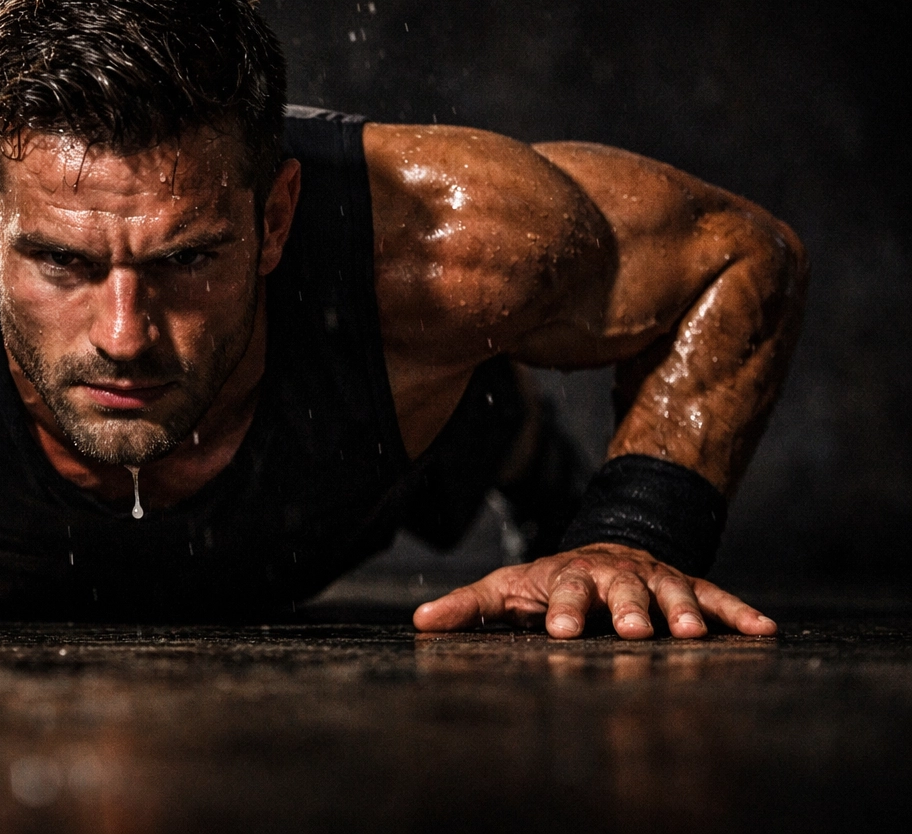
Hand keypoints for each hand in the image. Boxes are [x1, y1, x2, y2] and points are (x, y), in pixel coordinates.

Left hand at [412, 542, 776, 639]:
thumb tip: (419, 620)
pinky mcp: (688, 585)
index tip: (560, 632)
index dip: (562, 610)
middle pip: (623, 588)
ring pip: (672, 590)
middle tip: (633, 629)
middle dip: (628, 608)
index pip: (563, 591)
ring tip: (693, 634)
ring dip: (683, 610)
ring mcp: (655, 577)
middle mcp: (615, 574)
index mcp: (568, 576)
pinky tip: (765, 630)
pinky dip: (740, 613)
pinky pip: (717, 596)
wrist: (603, 549)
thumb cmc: (546, 582)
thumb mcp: (502, 589)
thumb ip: (465, 606)